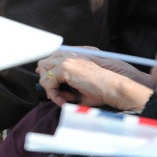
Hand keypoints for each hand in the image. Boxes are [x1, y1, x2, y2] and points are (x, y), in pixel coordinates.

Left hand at [37, 50, 152, 110]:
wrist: (113, 87)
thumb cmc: (100, 88)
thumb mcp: (79, 83)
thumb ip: (64, 81)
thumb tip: (48, 85)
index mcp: (73, 56)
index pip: (49, 60)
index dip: (47, 74)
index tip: (52, 88)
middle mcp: (68, 55)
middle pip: (43, 65)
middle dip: (47, 81)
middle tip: (58, 94)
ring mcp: (66, 60)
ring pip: (43, 74)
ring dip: (51, 89)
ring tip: (63, 98)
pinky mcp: (65, 68)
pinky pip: (48, 83)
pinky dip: (54, 95)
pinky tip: (64, 101)